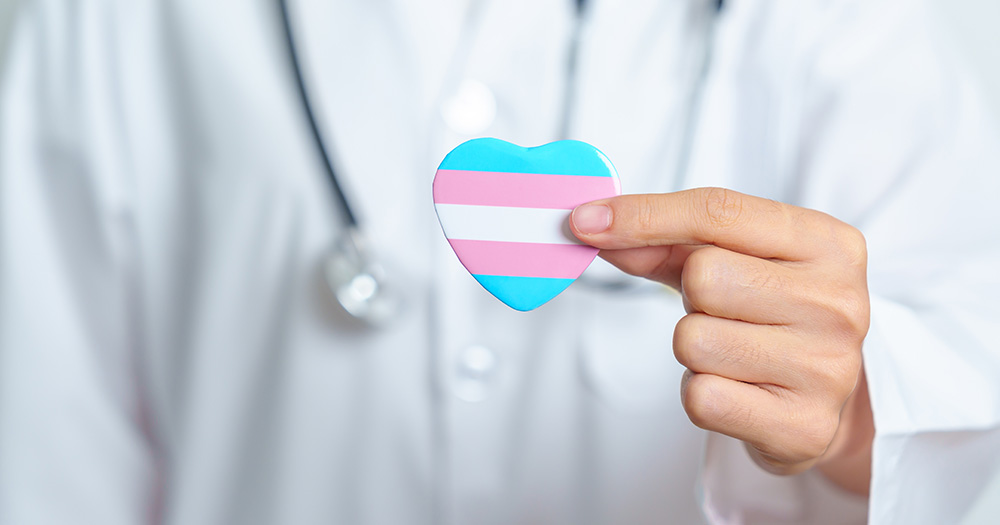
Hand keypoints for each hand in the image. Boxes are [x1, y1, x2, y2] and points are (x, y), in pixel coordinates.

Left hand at [570, 188, 872, 485]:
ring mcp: (826, 367)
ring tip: (732, 354)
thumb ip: (664, 241)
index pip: (720, 211)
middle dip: (691, 297)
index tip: (586, 222)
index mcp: (829, 244)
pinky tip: (736, 390)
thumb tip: (594, 226)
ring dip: (693, 348)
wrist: (824, 406)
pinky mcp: (803, 426)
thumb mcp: (730, 263)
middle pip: (703, 276)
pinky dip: (699, 393)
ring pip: (693, 339)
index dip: (644, 214)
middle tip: (721, 313)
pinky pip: (700, 396)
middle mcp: (838, 301)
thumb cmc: (770, 319)